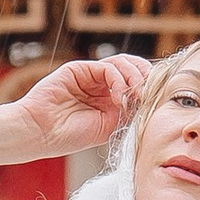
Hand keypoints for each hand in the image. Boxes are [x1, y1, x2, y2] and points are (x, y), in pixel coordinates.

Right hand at [0, 55, 152, 166]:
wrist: (41, 133)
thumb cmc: (70, 136)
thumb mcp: (110, 126)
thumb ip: (129, 112)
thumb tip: (151, 101)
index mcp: (111, 100)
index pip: (138, 84)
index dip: (150, 88)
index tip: (158, 101)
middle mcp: (103, 85)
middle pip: (134, 69)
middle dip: (146, 79)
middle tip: (149, 94)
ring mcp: (92, 76)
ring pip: (123, 63)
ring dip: (134, 78)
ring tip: (133, 96)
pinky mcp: (80, 68)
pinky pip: (108, 67)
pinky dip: (118, 79)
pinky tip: (118, 96)